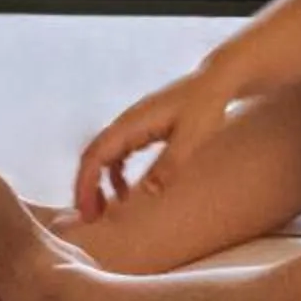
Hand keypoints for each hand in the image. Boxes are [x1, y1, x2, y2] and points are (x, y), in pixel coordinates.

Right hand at [71, 70, 240, 218]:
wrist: (216, 83)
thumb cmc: (205, 106)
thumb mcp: (191, 137)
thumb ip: (170, 163)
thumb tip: (148, 192)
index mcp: (131, 124)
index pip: (96, 155)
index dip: (85, 183)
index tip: (85, 209)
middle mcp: (125, 124)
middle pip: (93, 156)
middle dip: (86, 187)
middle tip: (89, 217)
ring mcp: (132, 126)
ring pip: (103, 157)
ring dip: (98, 183)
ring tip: (102, 211)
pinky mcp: (142, 130)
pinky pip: (119, 155)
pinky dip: (115, 176)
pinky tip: (125, 194)